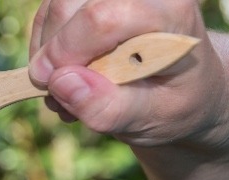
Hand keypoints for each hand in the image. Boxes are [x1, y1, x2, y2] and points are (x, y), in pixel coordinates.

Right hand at [29, 0, 228, 179]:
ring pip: (54, 7)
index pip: (104, 18)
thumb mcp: (151, 119)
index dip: (67, 51)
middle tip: (62, 98)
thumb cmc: (171, 103)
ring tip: (67, 89)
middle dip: (53, 55)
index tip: (52, 86)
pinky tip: (66, 72)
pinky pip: (50, 14)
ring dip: (46, 53)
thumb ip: (109, 108)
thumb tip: (61, 83)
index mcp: (171, 15)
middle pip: (69, 7)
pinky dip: (46, 47)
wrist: (183, 87)